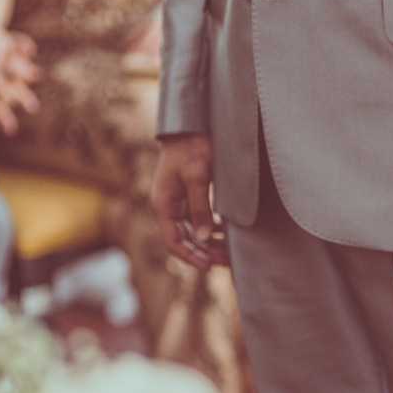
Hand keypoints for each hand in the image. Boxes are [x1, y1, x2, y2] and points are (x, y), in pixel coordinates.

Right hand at [150, 134, 227, 270]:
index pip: (174, 241)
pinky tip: (226, 234)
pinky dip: (210, 229)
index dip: (190, 256)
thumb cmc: (192, 147)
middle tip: (226, 262)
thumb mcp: (198, 177)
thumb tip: (204, 237)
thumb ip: (200, 207)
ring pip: (192, 231)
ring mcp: (177, 201)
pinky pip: (197, 219)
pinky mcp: (187, 194)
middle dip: (204, 252)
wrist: (190, 125)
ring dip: (208, 243)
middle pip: (184, 239)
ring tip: (229, 253)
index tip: (208, 267)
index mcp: (163, 204)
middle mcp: (167, 206)